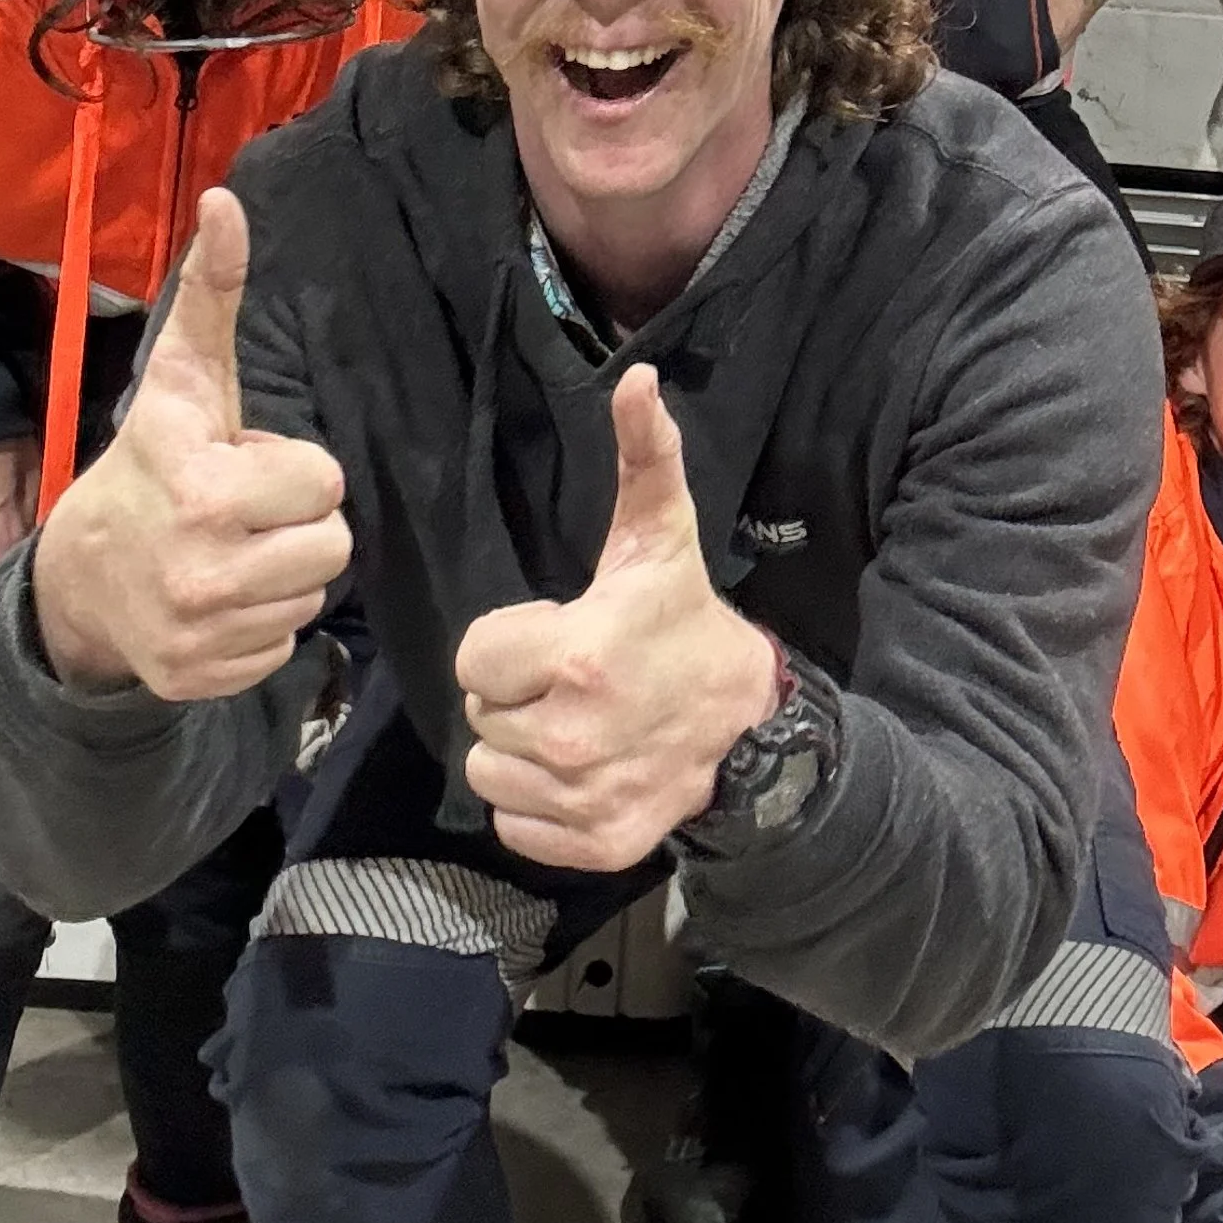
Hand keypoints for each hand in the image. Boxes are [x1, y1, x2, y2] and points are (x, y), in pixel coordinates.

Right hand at [31, 188, 350, 699]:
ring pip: (314, 598)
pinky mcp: (199, 679)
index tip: (242, 464)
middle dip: (297, 523)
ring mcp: (198, 633)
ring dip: (282, 574)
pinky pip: (283, 649)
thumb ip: (212, 291)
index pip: (326, 482)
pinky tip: (218, 599)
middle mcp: (201, 569)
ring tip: (228, 550)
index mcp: (205, 490)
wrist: (77, 576)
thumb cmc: (152, 461)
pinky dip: (259, 628)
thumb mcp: (184, 377)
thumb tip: (228, 199)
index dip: (293, 469)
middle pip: (334, 547)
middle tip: (241, 512)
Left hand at [456, 364, 782, 869]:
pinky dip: (538, 806)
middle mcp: (574, 737)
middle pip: (479, 718)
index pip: (475, 660)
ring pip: (489, 775)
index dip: (509, 644)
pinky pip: (515, 827)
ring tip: (573, 723)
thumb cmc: (684, 621)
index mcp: (578, 657)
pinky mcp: (593, 843)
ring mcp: (584, 797)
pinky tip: (581, 770)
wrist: (748, 722)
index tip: (555, 636)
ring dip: (520, 752)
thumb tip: (638, 378)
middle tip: (569, 680)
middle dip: (516, 696)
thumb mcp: (659, 535)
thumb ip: (642, 455)